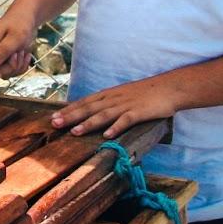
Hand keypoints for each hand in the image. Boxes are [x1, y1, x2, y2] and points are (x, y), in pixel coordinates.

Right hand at [0, 14, 36, 79]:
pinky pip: (13, 72)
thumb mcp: (15, 37)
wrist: (28, 17)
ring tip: (21, 51)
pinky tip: (25, 54)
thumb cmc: (21, 23)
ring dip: (17, 66)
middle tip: (16, 54)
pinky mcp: (6, 60)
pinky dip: (22, 66)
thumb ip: (3, 50)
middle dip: (8, 68)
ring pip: (4, 73)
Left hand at [49, 76, 179, 138]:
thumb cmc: (145, 93)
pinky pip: (126, 120)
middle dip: (71, 116)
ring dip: (89, 123)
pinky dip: (116, 127)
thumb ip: (108, 103)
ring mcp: (126, 105)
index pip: (84, 102)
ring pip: (104, 114)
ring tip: (75, 132)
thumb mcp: (122, 95)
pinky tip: (107, 135)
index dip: (68, 110)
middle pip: (89, 108)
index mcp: (109, 94)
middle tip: (55, 124)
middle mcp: (114, 98)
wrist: (169, 87)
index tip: (53, 117)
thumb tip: (92, 113)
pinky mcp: (139, 112)